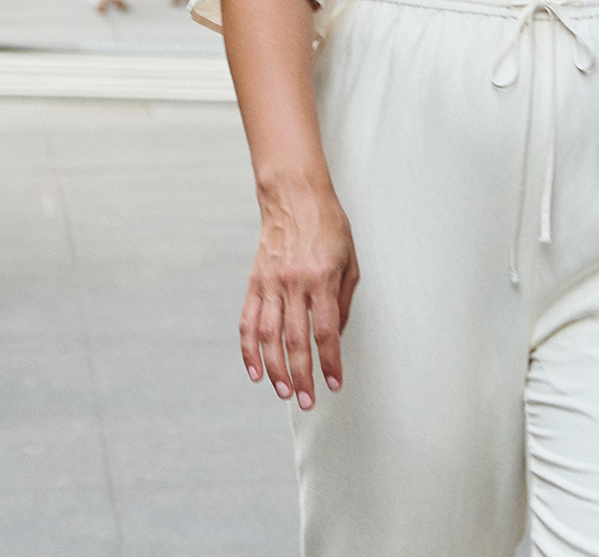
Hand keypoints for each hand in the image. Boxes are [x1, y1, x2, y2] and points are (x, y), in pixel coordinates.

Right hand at [244, 182, 356, 410]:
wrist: (295, 197)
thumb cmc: (329, 227)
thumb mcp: (351, 261)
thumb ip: (343, 301)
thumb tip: (334, 337)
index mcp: (323, 278)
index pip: (325, 331)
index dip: (329, 362)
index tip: (334, 383)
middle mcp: (294, 283)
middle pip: (295, 340)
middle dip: (302, 375)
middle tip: (307, 401)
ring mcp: (270, 283)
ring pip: (268, 336)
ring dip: (275, 370)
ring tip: (285, 392)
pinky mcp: (254, 283)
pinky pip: (248, 322)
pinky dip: (249, 350)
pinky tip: (256, 371)